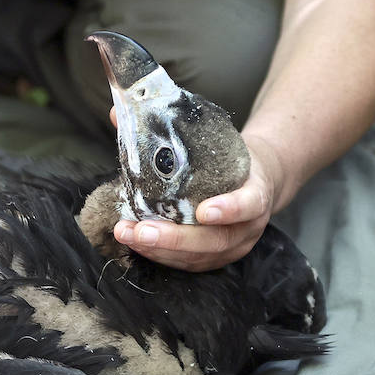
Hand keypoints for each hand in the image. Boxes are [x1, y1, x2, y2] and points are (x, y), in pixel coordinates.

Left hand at [114, 135, 286, 271]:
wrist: (258, 181)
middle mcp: (249, 225)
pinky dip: (163, 256)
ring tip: (129, 235)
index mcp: (257, 191)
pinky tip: (138, 243)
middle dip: (175, 238)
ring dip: (161, 249)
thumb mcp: (216, 140)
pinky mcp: (218, 259)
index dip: (229, 209)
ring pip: (200, 257)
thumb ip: (172, 127)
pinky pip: (190, 264)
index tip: (204, 210)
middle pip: (215, 239)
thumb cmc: (231, 158)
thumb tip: (117, 111)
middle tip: (141, 230)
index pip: (249, 203)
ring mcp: (235, 246)